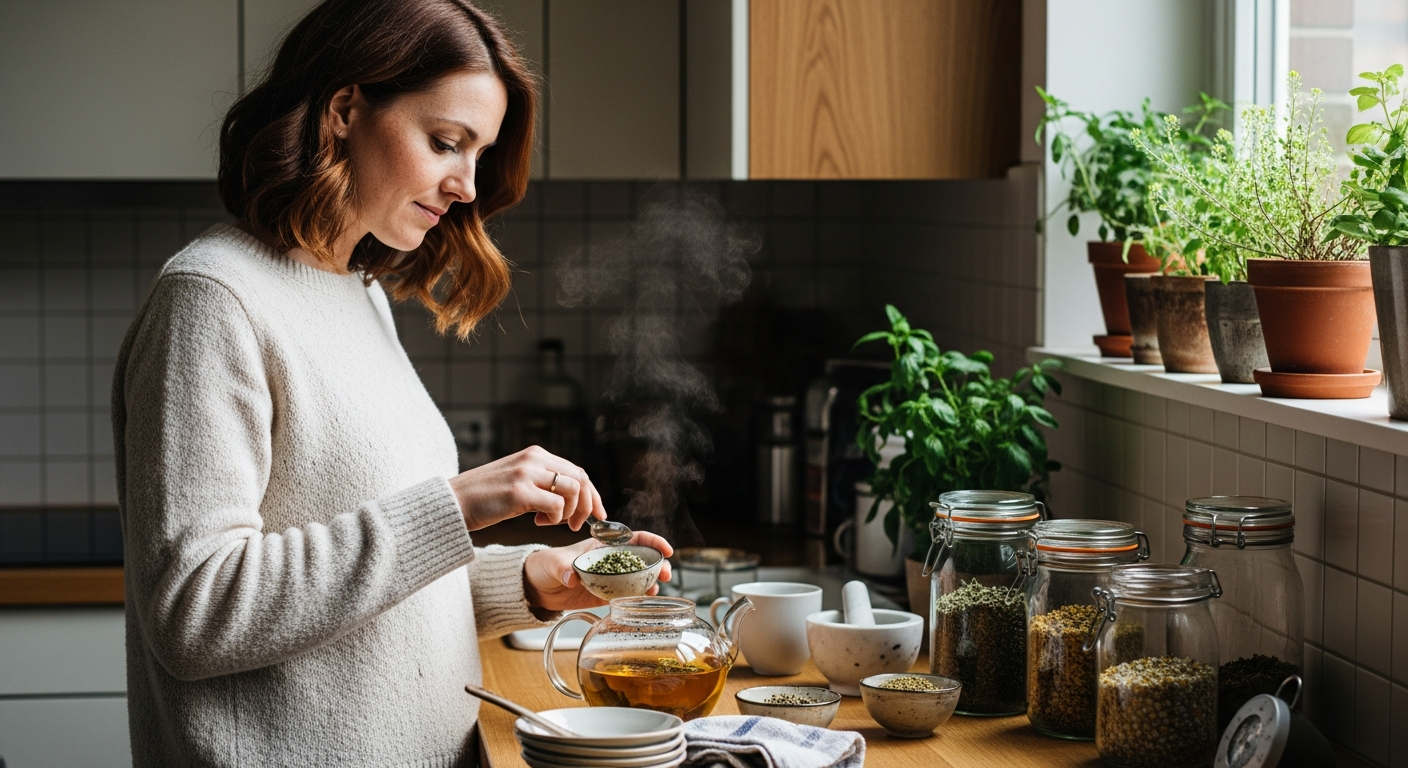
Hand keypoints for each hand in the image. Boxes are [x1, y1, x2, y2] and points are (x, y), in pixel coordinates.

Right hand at [448, 446, 603, 531]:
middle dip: (588, 505)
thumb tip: (572, 499)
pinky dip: (554, 517)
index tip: (598, 514)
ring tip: (552, 523)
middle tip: (577, 525)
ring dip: (570, 512)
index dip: (593, 494)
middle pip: (581, 478)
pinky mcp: (518, 492)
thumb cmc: (484, 498)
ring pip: (573, 490)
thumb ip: (542, 482)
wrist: (452, 503)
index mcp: (535, 454)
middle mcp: (533, 459)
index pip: (577, 471)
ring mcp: (526, 474)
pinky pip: (556, 504)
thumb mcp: (517, 481)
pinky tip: (537, 522)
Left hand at [523, 532, 674, 611]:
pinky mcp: (605, 595)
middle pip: (641, 559)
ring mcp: (609, 578)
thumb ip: (564, 568)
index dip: (653, 541)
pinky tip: (644, 600)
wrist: (535, 586)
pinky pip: (626, 595)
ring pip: (638, 578)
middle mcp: (610, 561)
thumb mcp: (554, 562)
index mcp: (602, 546)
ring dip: (651, 582)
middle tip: (666, 574)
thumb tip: (572, 577)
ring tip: (656, 589)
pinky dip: (638, 597)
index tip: (666, 549)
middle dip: (658, 564)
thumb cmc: (544, 565)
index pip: (634, 539)